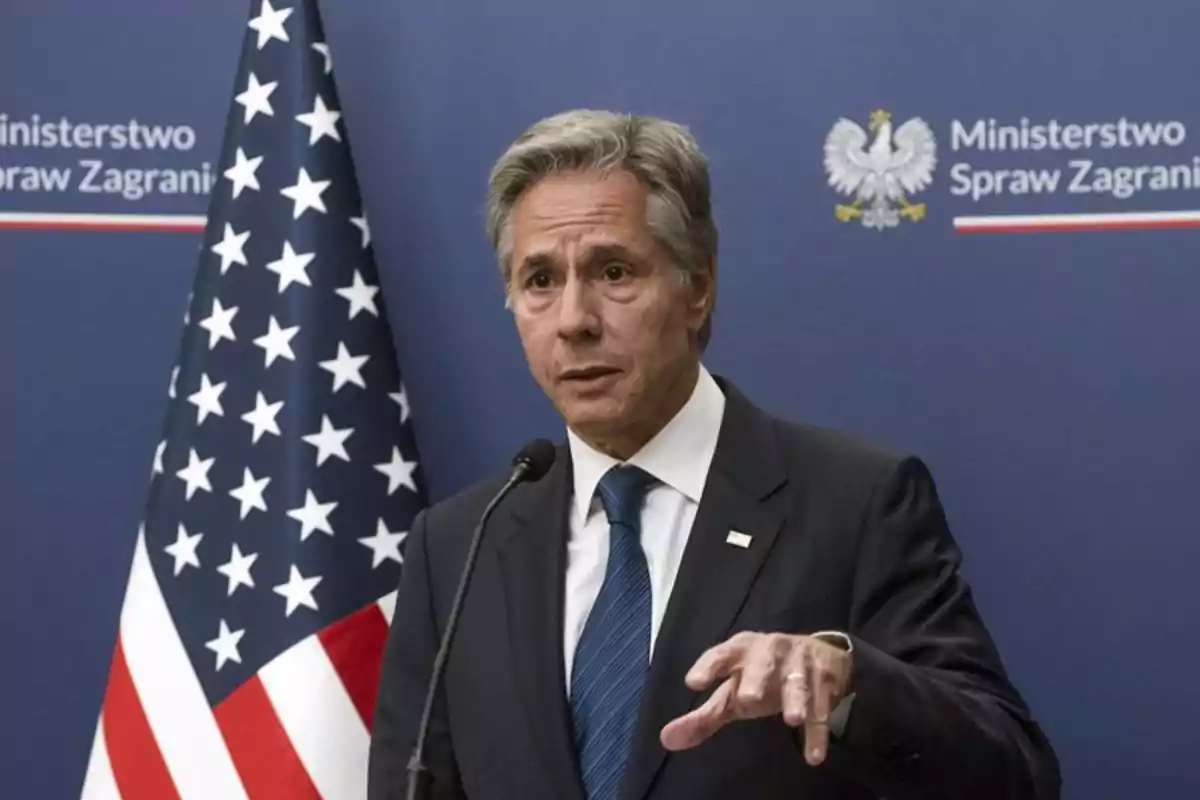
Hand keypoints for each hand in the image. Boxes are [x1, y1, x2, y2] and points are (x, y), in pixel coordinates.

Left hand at [659, 631, 852, 765]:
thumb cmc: (762, 675)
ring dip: (796, 700)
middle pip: (761, 664)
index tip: (693, 682)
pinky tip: (814, 755)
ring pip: (797, 683)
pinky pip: (822, 707)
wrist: (820, 654)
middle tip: (747, 700)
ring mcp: (800, 663)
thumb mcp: (732, 692)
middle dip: (755, 679)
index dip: (707, 667)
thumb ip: (703, 716)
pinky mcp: (825, 680)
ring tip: (792, 720)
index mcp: (740, 650)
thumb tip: (667, 739)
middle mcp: (769, 651)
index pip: (720, 655)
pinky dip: (819, 731)